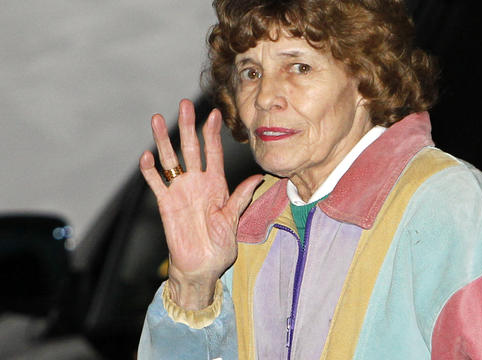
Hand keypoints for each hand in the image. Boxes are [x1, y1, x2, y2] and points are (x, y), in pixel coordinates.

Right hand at [139, 99, 261, 309]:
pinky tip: (146, 156)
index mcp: (216, 184)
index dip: (213, 134)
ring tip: (158, 119)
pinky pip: (156, 184)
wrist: (202, 267)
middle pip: (191, 149)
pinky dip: (150, 171)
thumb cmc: (220, 246)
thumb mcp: (233, 219)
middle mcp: (197, 183)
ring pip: (170, 160)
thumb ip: (241, 197)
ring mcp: (180, 191)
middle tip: (184, 104)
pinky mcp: (166, 204)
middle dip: (187, 126)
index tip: (214, 114)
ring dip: (164, 140)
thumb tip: (258, 177)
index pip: (214, 153)